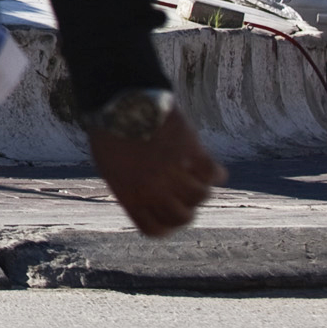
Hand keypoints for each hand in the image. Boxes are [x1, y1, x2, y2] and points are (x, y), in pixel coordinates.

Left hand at [89, 106, 223, 237]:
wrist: (118, 97)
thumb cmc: (110, 130)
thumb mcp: (111, 166)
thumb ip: (131, 190)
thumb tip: (150, 203)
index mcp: (130, 196)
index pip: (156, 230)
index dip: (168, 226)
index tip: (173, 215)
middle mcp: (153, 189)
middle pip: (183, 217)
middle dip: (187, 208)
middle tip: (187, 194)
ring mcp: (172, 171)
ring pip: (201, 196)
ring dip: (201, 187)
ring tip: (195, 174)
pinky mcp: (189, 150)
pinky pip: (213, 174)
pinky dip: (215, 172)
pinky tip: (210, 166)